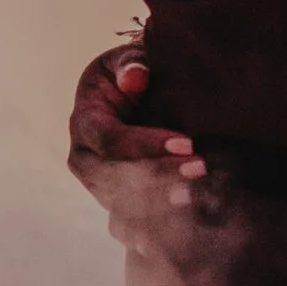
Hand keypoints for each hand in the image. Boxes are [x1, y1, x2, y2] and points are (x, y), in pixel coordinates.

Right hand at [68, 43, 205, 247]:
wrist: (131, 103)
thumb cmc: (132, 76)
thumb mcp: (128, 61)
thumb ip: (132, 63)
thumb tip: (137, 76)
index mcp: (84, 120)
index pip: (111, 140)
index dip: (146, 144)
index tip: (188, 143)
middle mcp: (84, 158)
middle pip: (116, 177)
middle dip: (160, 175)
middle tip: (203, 168)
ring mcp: (98, 185)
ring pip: (125, 204)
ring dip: (163, 202)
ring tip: (201, 193)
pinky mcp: (117, 203)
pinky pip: (134, 220)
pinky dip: (161, 224)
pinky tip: (192, 220)